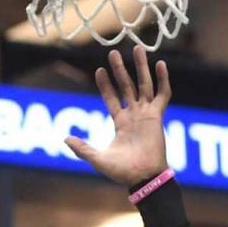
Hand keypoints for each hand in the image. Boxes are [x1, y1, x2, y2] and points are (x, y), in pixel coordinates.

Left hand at [65, 47, 172, 186]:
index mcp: (121, 123)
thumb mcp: (97, 158)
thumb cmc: (123, 172)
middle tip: (113, 53)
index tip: (99, 70)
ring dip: (141, 67)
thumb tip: (65, 140)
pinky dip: (162, 80)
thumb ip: (82, 148)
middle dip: (120, 70)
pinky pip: (162, 94)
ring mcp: (147, 115)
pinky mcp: (157, 116)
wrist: (143, 177)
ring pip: (144, 85)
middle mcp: (134, 116)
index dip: (105, 84)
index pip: (111, 98)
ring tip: (138, 49)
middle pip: (126, 87)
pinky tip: (160, 65)